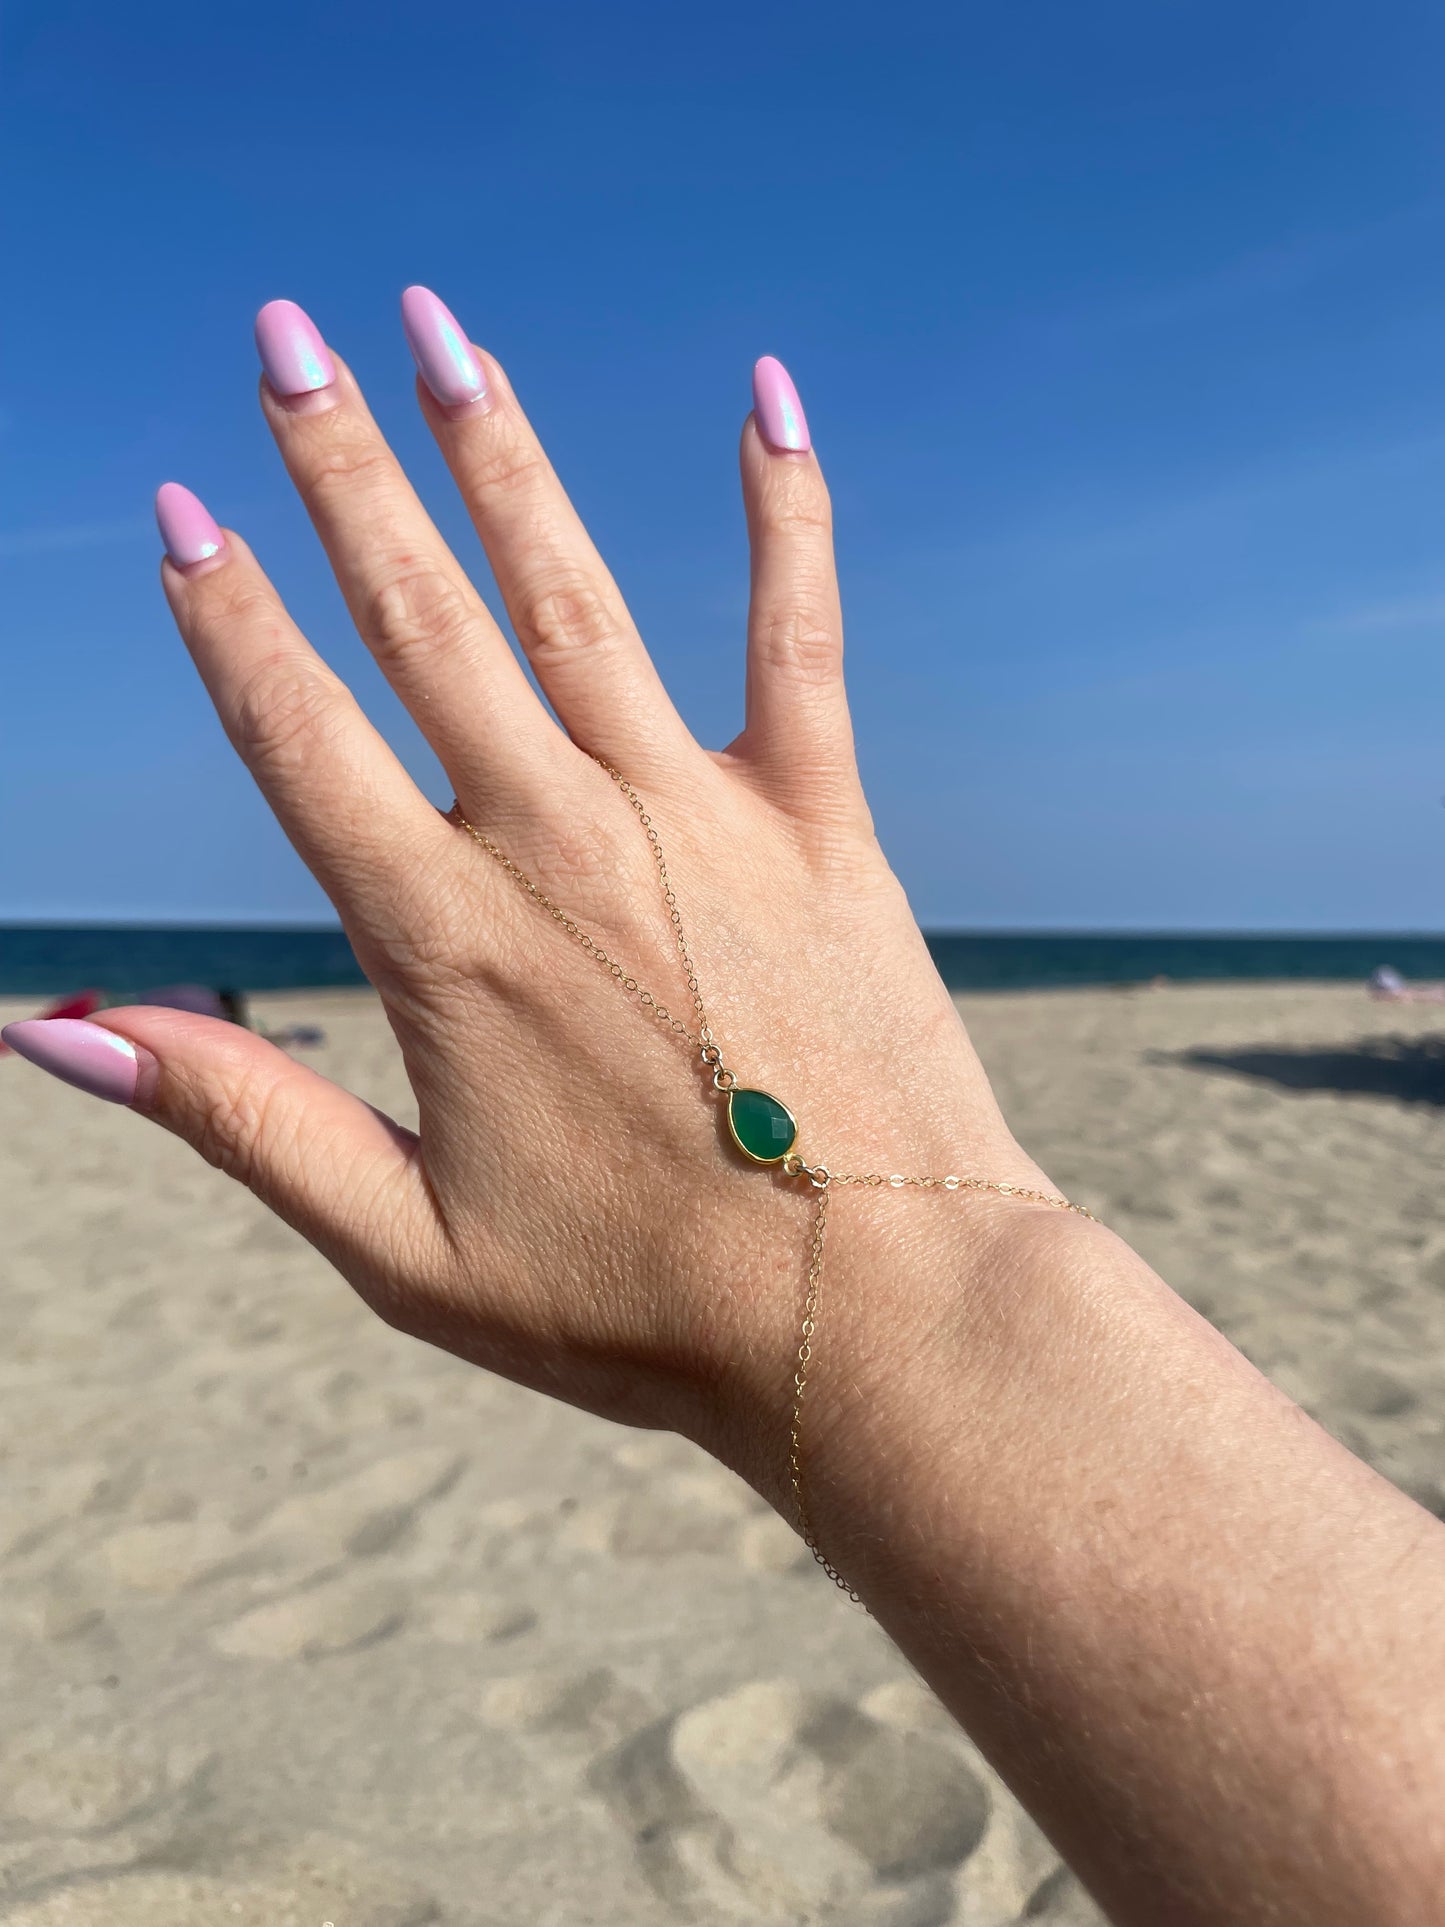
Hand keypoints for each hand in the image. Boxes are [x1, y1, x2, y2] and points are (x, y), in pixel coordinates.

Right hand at [10, 293, 1057, 1504]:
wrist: (874, 1316)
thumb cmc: (639, 1307)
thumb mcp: (401, 1248)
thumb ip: (236, 1119)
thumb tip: (51, 1030)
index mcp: (442, 941)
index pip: (297, 735)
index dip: (224, 616)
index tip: (177, 506)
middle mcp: (557, 842)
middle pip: (417, 618)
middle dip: (336, 468)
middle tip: (281, 337)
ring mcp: (695, 816)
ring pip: (569, 593)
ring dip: (497, 450)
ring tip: (435, 328)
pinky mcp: (820, 820)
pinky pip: (798, 630)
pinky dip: (783, 509)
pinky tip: (770, 392)